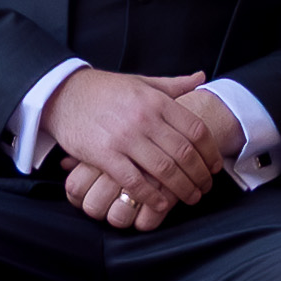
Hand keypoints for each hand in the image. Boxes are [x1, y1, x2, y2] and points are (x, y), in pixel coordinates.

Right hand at [47, 67, 238, 227]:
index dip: (210, 151)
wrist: (64, 94)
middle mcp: (144, 118)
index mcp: (156, 101)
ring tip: (190, 197)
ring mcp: (124, 138)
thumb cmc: (106, 90)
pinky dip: (150, 196)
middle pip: (184, 153)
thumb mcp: (142, 81)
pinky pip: (134, 181)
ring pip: (164, 169)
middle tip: (205, 188)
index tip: (215, 166)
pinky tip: (160, 204)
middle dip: (200, 175)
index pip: (195, 129)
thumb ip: (174, 85)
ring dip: (182, 188)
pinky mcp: (104, 155)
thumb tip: (202, 77)